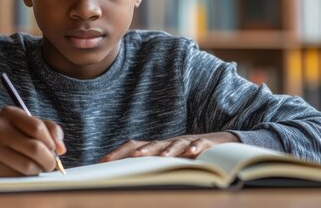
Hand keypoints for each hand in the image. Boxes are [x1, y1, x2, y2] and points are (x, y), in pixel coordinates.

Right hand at [0, 106, 65, 176]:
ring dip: (38, 170)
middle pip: (34, 148)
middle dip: (48, 159)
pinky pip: (15, 177)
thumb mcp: (29, 125)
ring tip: (36, 167)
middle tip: (51, 164)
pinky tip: (22, 172)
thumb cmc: (12, 136)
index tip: (54, 149)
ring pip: (27, 166)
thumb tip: (61, 148)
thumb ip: (50, 130)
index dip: (51, 141)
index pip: (37, 127)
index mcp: (9, 113)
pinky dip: (24, 178)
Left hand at [100, 132, 238, 161]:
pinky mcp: (204, 144)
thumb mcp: (165, 162)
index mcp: (156, 147)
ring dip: (168, 150)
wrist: (217, 143)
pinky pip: (199, 144)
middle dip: (141, 151)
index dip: (119, 152)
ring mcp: (185, 142)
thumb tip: (123, 178)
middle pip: (152, 144)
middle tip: (132, 158)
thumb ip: (147, 168)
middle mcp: (168, 143)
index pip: (133, 146)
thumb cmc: (185, 155)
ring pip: (175, 144)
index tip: (104, 162)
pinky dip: (195, 147)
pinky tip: (192, 153)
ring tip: (161, 156)